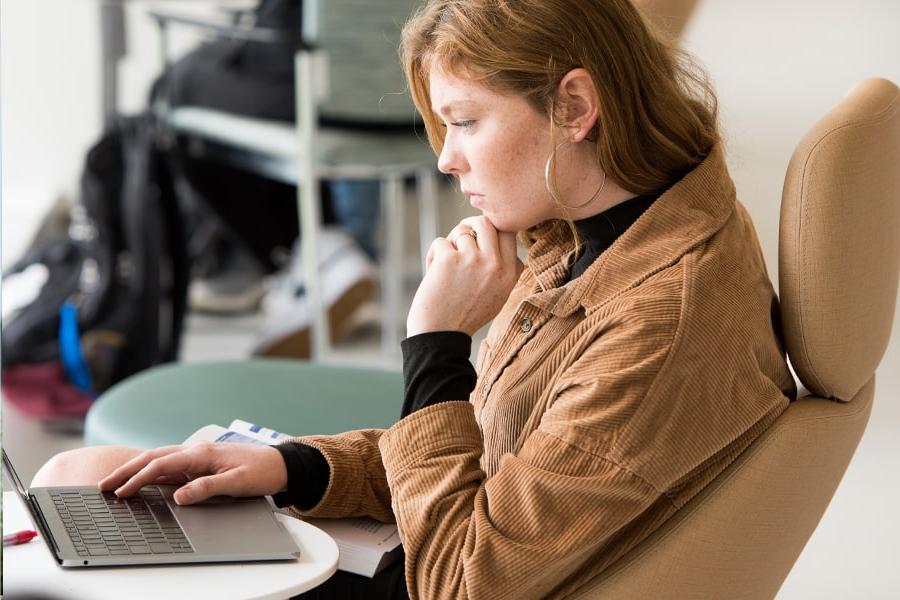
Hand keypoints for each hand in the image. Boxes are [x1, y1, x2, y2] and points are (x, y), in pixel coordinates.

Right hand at [97, 442, 287, 505]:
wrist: (281, 463)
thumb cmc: (262, 471)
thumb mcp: (238, 483)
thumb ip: (208, 488)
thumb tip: (180, 496)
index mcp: (202, 454)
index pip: (161, 465)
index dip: (138, 479)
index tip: (120, 492)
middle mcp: (196, 450)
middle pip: (153, 458)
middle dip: (127, 470)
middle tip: (104, 485)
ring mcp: (198, 454)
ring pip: (160, 458)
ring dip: (137, 469)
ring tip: (116, 482)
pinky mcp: (202, 461)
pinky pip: (171, 464)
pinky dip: (152, 470)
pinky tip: (145, 478)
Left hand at [406, 216, 523, 336]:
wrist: (440, 335)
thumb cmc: (466, 316)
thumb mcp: (499, 296)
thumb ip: (505, 269)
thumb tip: (503, 239)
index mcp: (509, 273)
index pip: (509, 232)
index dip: (494, 229)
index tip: (481, 235)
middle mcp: (495, 264)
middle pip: (487, 223)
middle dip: (471, 224)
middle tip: (461, 233)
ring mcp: (472, 260)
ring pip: (461, 231)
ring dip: (450, 243)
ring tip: (445, 265)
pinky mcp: (449, 259)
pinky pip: (441, 241)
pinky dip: (434, 254)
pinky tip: (433, 272)